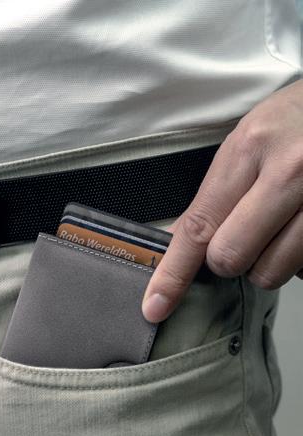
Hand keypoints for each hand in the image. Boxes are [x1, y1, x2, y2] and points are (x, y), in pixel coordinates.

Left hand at [142, 79, 302, 323]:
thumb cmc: (293, 122)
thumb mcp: (246, 144)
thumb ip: (213, 196)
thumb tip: (176, 241)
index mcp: (249, 150)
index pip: (199, 226)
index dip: (173, 273)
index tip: (155, 306)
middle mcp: (290, 173)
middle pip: (231, 258)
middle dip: (227, 259)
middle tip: (242, 233)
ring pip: (272, 272)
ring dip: (265, 262)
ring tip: (278, 226)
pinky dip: (295, 258)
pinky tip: (298, 228)